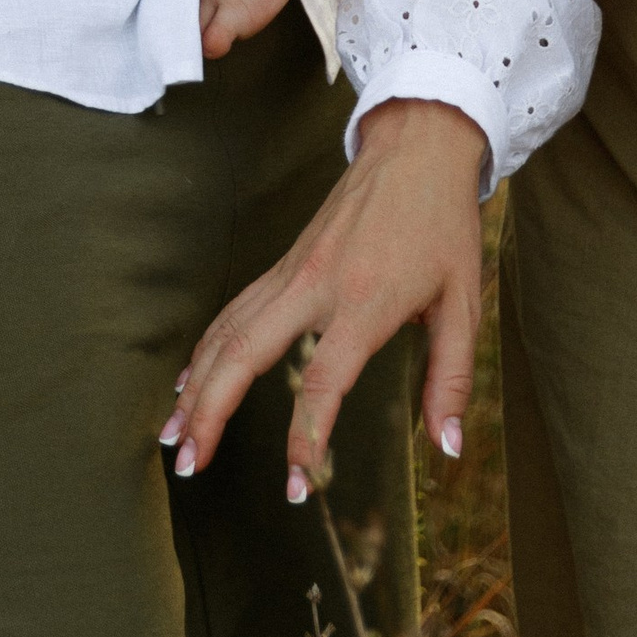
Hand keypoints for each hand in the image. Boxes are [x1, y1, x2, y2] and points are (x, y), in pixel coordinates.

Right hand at [167, 97, 488, 494]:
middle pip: (244, 352)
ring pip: (228, 329)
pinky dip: (207, 346)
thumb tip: (448, 449)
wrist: (416, 147)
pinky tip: (189, 377)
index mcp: (364, 302)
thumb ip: (450, 379)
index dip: (305, 440)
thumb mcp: (464, 302)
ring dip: (196, 382)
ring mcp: (292, 270)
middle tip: (186, 463)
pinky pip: (235, 309)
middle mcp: (315, 285)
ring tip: (172, 432)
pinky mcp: (285, 263)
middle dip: (209, 411)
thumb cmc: (443, 226)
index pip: (322, 383)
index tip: (295, 488)